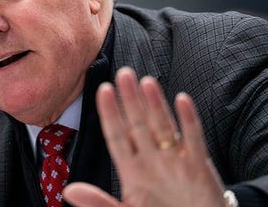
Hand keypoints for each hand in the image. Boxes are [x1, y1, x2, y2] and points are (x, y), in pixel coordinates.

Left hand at [63, 67, 225, 206]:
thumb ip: (97, 202)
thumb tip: (68, 191)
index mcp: (132, 170)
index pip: (117, 135)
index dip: (110, 113)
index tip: (102, 90)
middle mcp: (152, 160)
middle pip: (139, 124)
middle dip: (130, 100)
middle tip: (123, 73)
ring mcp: (175, 160)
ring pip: (163, 125)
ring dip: (155, 104)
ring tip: (146, 82)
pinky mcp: (198, 167)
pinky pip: (193, 139)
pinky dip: (188, 121)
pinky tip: (182, 100)